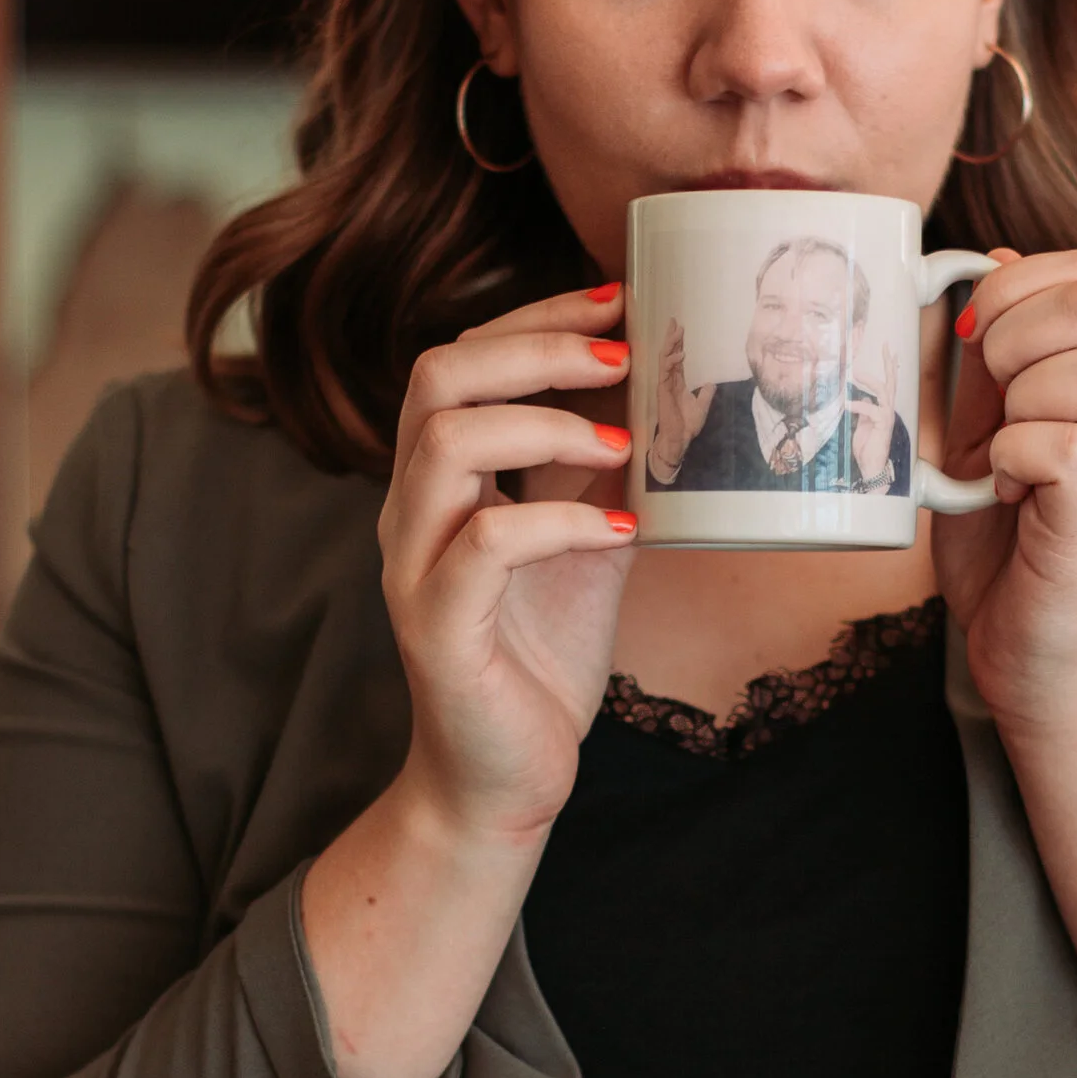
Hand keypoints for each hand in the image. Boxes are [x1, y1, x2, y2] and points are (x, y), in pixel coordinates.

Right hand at [379, 284, 636, 843]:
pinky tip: (620, 529)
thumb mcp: (586, 538)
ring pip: (446, 442)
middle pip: (437, 377)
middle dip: (535, 345)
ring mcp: (416, 566)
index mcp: (441, 480)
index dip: (536, 316)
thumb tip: (664, 386)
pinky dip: (562, 521)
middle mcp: (412, 510)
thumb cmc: (540, 657)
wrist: (506, 778)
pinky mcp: (437, 628)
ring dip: (547, 423)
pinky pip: (487, 543)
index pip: (461, 358)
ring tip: (624, 443)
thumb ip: (602, 468)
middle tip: (623, 352)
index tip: (620, 299)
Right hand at [647, 317, 713, 484]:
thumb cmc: (687, 426)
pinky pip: (665, 373)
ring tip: (677, 331)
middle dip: (671, 337)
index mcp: (677, 382)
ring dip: (670, 344)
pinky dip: (672, 362)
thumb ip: (706, 394)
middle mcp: (669, 381)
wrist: (679, 441)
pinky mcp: (662, 392)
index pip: (677, 358)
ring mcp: (664, 386)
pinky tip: (681, 354)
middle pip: (669, 354)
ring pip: (664, 359)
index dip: (678, 343)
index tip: (679, 327)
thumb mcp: (702, 407)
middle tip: (674, 320)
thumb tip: (711, 383)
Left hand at [848, 336, 901, 488]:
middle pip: (892, 381)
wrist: (871, 466)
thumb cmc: (867, 446)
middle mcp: (888, 409)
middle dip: (889, 363)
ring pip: (884, 391)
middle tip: (886, 346)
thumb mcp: (861, 424)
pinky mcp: (882, 425)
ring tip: (856, 373)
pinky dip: (858, 405)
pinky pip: (871, 410)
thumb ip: (861, 410)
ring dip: (870, 381)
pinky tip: (846, 403)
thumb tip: (858, 397)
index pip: (887, 382)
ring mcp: (887, 416)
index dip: (888, 366)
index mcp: (883, 407)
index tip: (887, 350)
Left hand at [932, 249, 1076, 741]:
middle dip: (1015, 330)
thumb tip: (983, 266)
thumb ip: (982, 364)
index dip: (1020, 282)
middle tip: (990, 398)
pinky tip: (1007, 492)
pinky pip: (1068, 447)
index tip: (973, 339)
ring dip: (1022, 399)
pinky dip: (1018, 459)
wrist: (1034, 660)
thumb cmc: (1007, 550)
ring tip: (1004, 452)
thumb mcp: (976, 435)